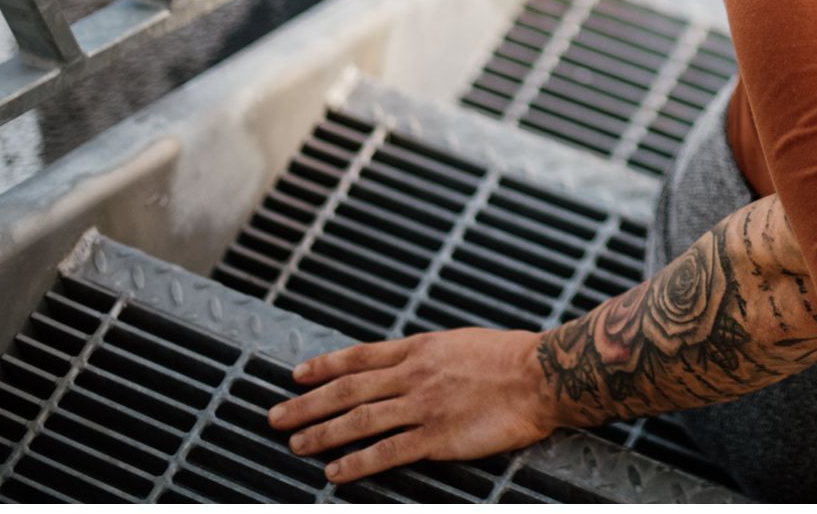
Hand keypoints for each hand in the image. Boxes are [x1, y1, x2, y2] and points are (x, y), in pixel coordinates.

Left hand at [268, 328, 558, 483]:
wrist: (541, 375)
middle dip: (307, 404)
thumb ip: (430, 355)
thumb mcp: (461, 342)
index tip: (297, 374)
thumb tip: (406, 363)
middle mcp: (413, 375)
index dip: (324, 367)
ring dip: (322, 434)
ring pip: (358, 421)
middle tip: (275, 416)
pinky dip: (356, 463)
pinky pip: (387, 452)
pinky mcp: (436, 437)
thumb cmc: (510, 358)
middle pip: (347, 390)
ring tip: (296, 444)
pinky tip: (335, 473)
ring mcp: (422, 406)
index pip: (359, 357)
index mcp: (420, 348)